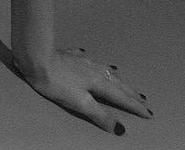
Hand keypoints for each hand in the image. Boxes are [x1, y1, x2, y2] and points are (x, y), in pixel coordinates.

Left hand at [14, 47, 153, 133]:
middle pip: (116, 83)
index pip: (120, 97)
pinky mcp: (69, 56)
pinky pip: (85, 59)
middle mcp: (94, 70)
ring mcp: (81, 61)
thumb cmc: (57, 83)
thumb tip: (120, 128)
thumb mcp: (79, 103)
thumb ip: (100, 115)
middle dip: (130, 93)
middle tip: (143, 99)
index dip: (135, 107)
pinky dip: (92, 62)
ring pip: (104, 70)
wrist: (36, 57)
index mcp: (98, 83)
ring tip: (123, 80)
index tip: (149, 113)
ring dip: (116, 78)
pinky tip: (88, 57)